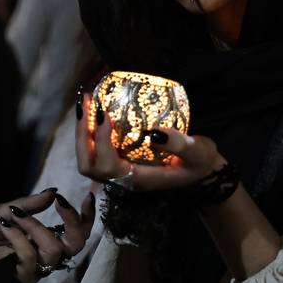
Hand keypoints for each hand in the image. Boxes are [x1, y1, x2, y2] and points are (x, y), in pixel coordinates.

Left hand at [0, 188, 95, 282]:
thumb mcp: (7, 210)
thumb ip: (30, 204)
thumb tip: (53, 192)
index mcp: (43, 240)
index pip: (75, 234)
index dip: (86, 218)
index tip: (88, 197)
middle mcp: (44, 256)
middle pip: (76, 245)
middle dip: (73, 222)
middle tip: (60, 204)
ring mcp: (34, 269)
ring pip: (53, 250)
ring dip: (36, 226)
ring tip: (15, 215)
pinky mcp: (21, 278)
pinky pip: (29, 256)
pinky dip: (18, 236)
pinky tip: (4, 226)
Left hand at [76, 91, 226, 190]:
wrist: (200, 169)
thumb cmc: (199, 162)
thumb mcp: (198, 153)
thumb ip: (180, 145)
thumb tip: (154, 132)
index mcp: (138, 179)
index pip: (108, 167)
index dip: (100, 142)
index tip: (105, 115)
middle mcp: (123, 178)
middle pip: (88, 165)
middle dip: (82, 135)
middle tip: (87, 105)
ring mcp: (118, 170)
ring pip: (87, 157)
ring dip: (82, 131)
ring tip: (86, 103)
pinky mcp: (118, 159)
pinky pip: (94, 148)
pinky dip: (89, 129)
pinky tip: (94, 108)